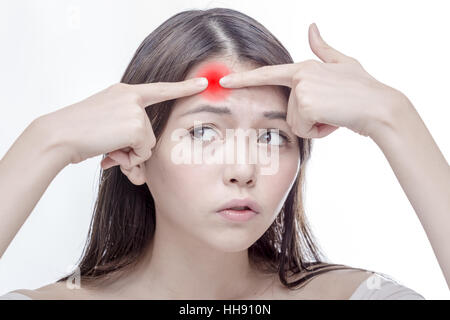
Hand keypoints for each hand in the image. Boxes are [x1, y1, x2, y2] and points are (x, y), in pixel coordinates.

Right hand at [39, 78, 207, 175]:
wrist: (59, 135)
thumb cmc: (77, 133)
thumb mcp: (104, 123)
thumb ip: (125, 131)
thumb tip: (139, 160)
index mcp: (124, 92)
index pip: (160, 89)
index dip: (183, 87)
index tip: (203, 83)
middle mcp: (131, 97)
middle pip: (150, 132)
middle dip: (134, 148)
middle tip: (112, 149)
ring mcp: (135, 109)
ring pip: (148, 144)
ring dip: (130, 154)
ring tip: (107, 147)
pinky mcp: (136, 124)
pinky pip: (144, 151)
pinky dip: (130, 158)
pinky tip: (110, 150)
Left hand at [219, 23, 404, 138]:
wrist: (380, 107)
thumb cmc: (363, 89)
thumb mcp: (344, 64)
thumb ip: (323, 49)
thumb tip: (312, 27)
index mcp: (304, 67)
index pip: (268, 74)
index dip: (243, 80)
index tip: (222, 82)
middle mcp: (300, 75)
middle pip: (290, 111)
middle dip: (311, 119)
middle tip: (334, 110)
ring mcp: (302, 89)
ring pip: (296, 123)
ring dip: (316, 126)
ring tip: (337, 114)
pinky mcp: (306, 104)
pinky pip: (303, 130)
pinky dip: (319, 132)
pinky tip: (336, 121)